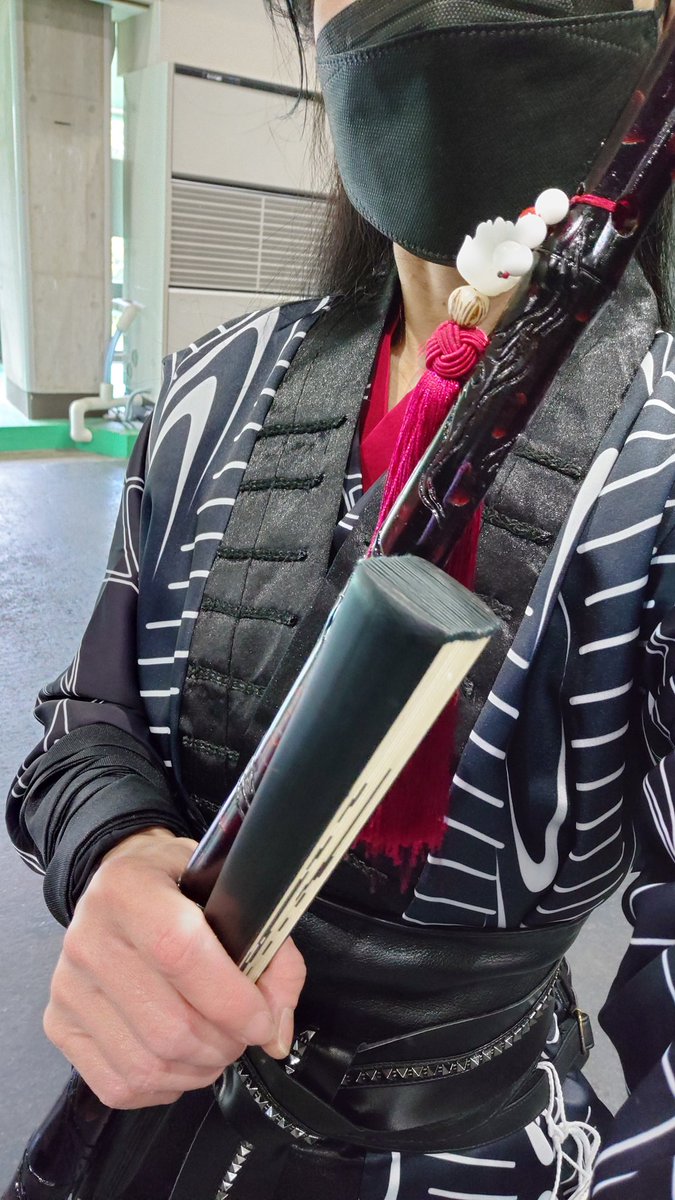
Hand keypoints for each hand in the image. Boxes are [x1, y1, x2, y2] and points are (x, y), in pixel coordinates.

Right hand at [43, 827, 305, 1108]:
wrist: (122, 885)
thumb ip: (270, 951)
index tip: (264, 1018)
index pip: (179, 952)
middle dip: (226, 1043)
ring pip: (148, 1064)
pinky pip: (120, 1085)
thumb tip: (276, 1032)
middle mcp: (87, 937)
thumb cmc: (181, 887)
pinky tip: (184, 1059)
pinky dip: (166, 1085)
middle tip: (246, 1032)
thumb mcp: (231, 889)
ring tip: (219, 1044)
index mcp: (127, 888)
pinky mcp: (60, 1025)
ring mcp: (68, 985)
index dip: (232, 999)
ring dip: (201, 1068)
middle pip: (168, 1025)